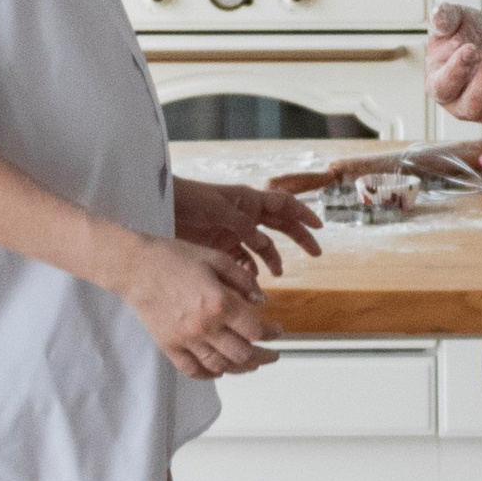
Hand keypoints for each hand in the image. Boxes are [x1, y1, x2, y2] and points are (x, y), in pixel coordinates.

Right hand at [111, 233, 274, 379]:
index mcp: (218, 303)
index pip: (255, 330)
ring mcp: (185, 340)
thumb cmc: (172, 257)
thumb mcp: (215, 258)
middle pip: (243, 355)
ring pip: (221, 367)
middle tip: (272, 355)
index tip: (277, 331)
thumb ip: (243, 279)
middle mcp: (204, 326)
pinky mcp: (169, 346)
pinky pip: (193, 370)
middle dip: (263, 357)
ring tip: (252, 364)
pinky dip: (210, 374)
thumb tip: (262, 299)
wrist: (135, 266)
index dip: (272, 333)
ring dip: (241, 368)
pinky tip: (219, 371)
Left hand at [174, 172, 322, 277]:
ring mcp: (236, 231)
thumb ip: (242, 225)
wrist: (161, 208)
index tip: (319, 226)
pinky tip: (252, 280)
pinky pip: (243, 259)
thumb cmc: (189, 200)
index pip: (284, 203)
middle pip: (281, 225)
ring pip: (263, 246)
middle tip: (316, 253)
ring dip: (272, 259)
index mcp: (249, 199)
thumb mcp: (217, 209)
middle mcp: (246, 214)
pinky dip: (249, 269)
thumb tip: (263, 242)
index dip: (303, 214)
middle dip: (299, 237)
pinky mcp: (222, 245)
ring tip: (277, 274)